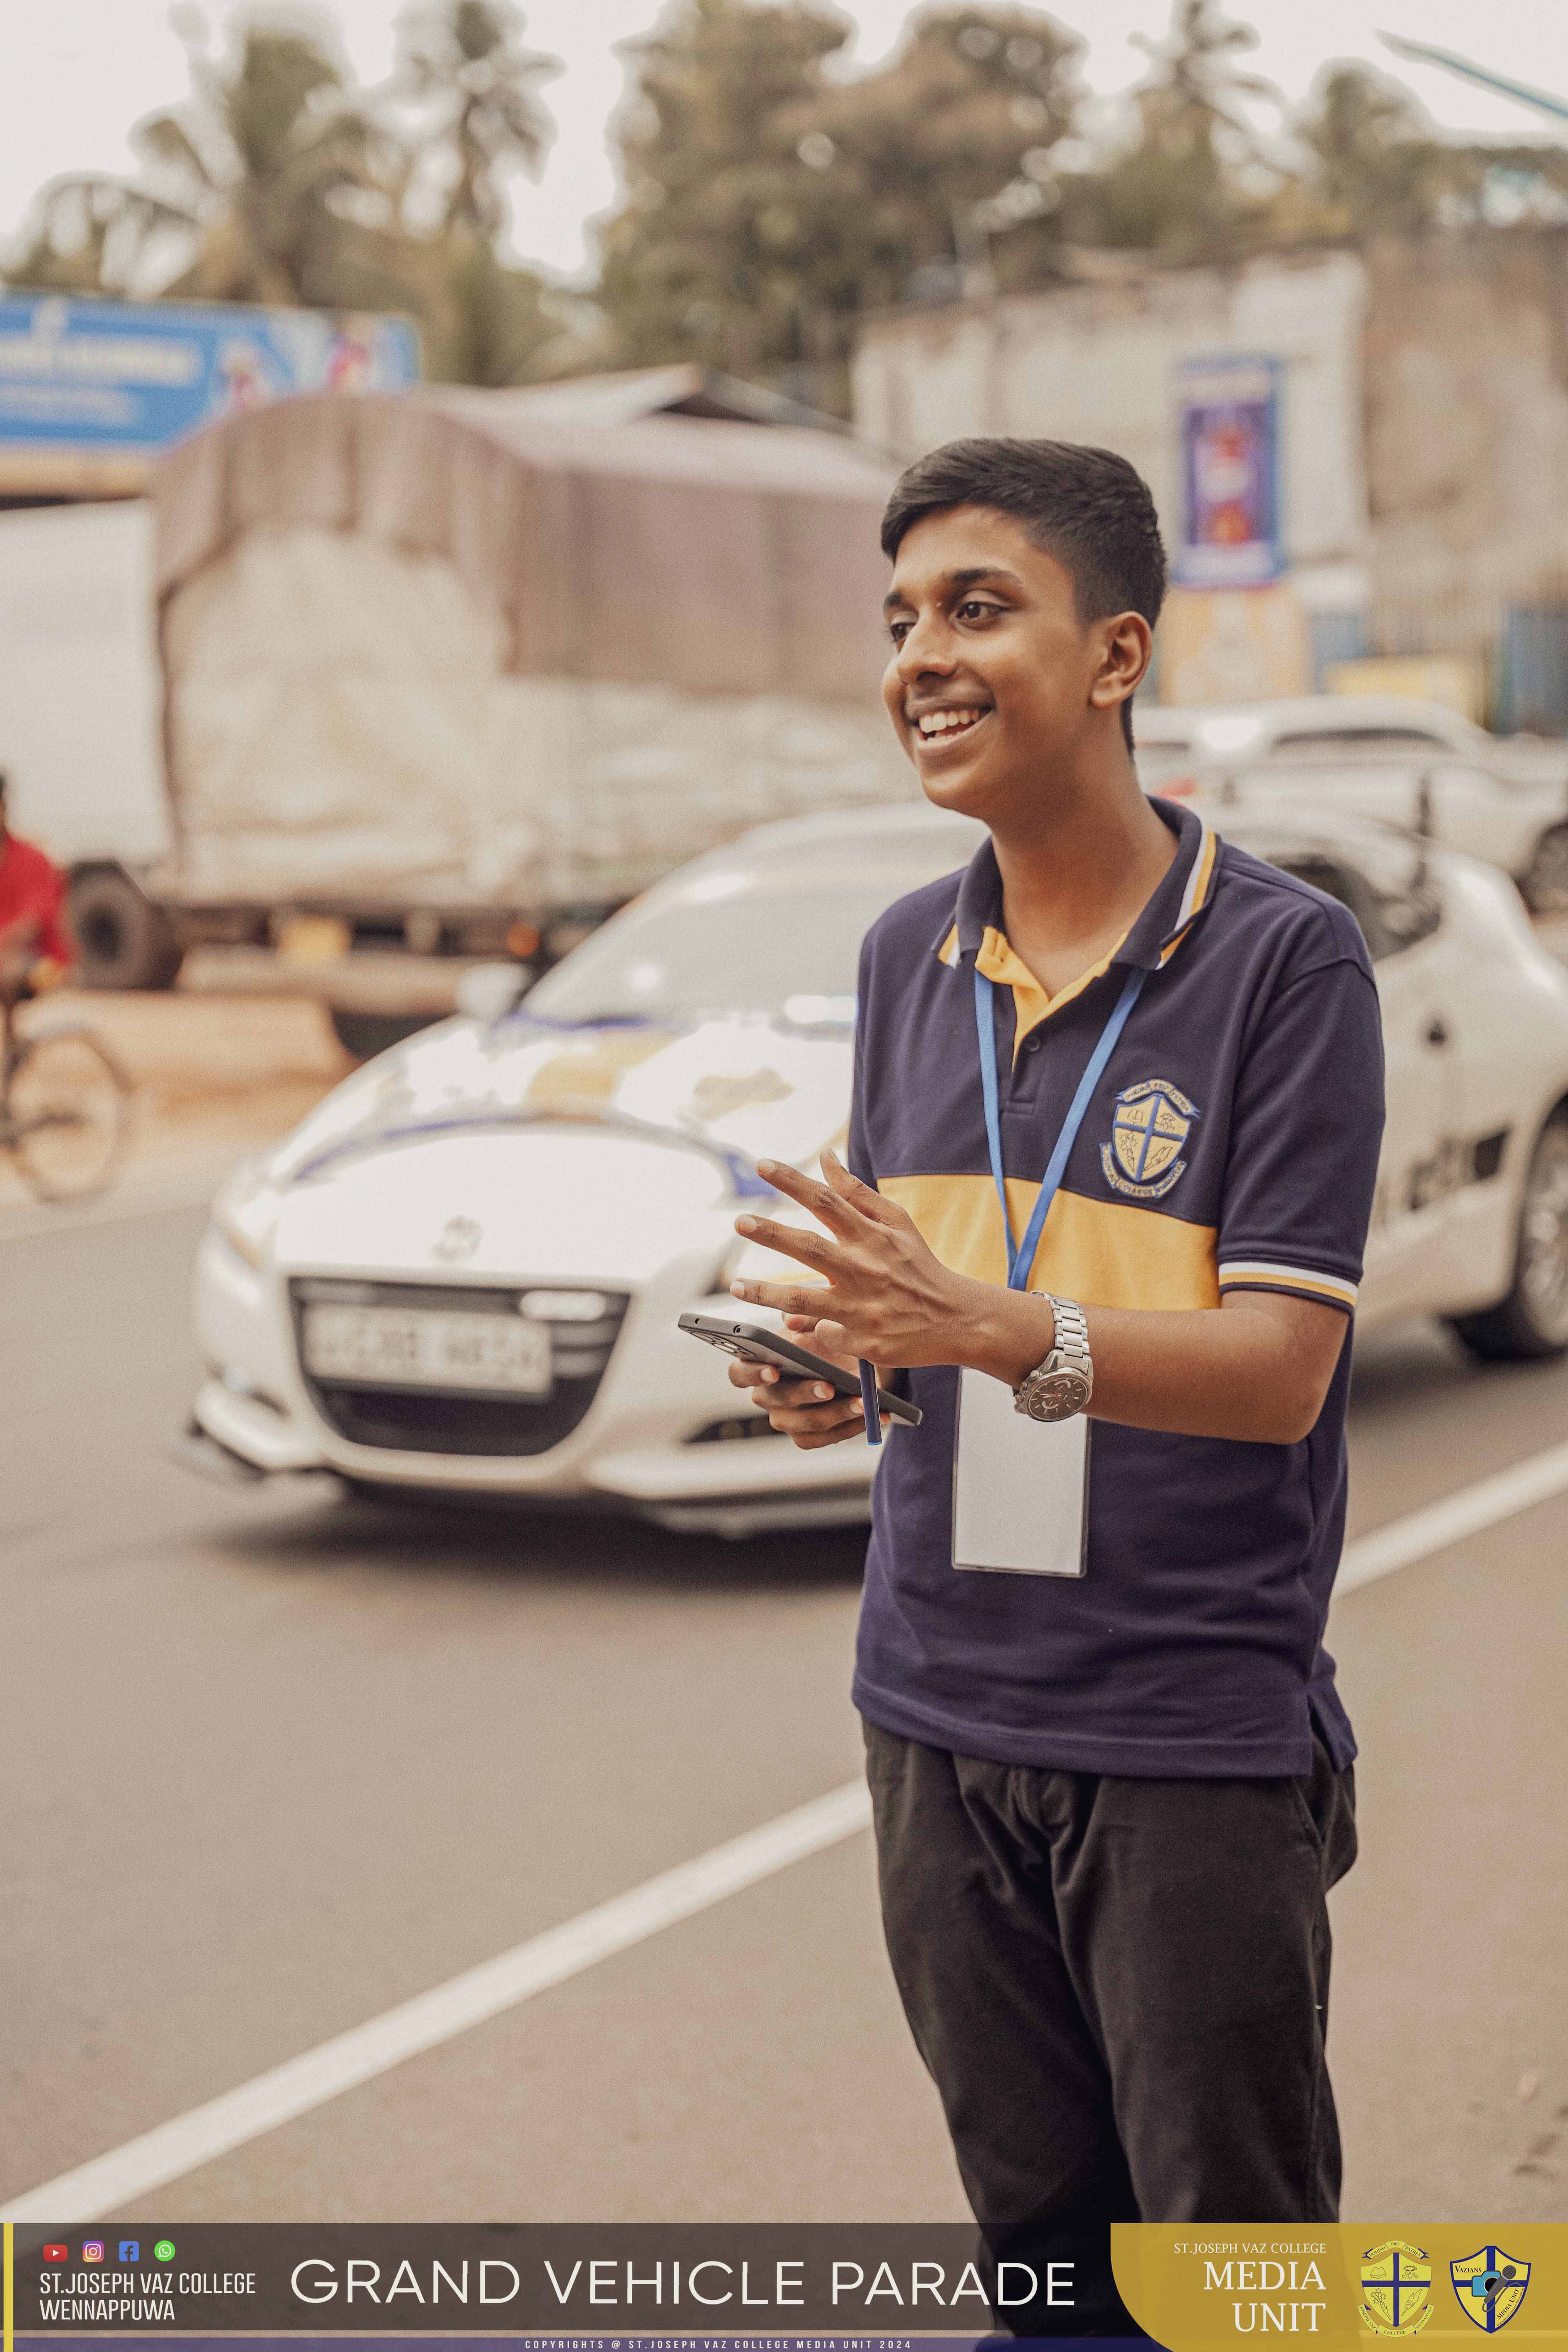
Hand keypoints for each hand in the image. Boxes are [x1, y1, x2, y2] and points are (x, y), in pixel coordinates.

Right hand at [725, 1319, 880, 1448]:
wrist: (855, 1360)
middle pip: (776, 1401)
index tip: (773, 1370)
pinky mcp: (807, 1437)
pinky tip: (874, 1417)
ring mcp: (786, 1420)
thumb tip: (790, 1320)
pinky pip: (824, 1438)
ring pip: (804, 1423)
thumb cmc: (827, 1338)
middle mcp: (766, 1396)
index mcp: (758, 1365)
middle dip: (804, 1394)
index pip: (739, 1374)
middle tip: (829, 1387)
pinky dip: (851, 1428)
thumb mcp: (820, 1322)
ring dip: (836, 1413)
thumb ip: (805, 1318)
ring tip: (863, 1402)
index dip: (752, 1374)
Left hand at [727, 1147, 980, 1368]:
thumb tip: (825, 1157)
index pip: (826, 1201)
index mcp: (871, 1236)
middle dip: (771, 1233)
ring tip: (736, 1286)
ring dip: (765, 1294)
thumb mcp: (896, 1223)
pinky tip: (790, 1326)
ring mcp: (863, 1307)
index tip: (762, 1165)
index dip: (792, 1182)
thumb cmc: (919, 1266)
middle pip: (809, 1248)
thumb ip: (857, 1192)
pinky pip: (824, 1335)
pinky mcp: (864, 1341)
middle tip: (739, 1221)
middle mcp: (864, 1269)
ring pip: (803, 1300)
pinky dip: (807, 1329)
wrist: (956, 1318)